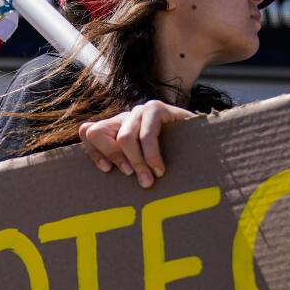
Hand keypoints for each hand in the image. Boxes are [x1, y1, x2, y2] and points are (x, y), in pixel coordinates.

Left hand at [78, 101, 192, 187]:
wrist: (202, 147)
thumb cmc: (166, 162)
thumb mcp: (138, 165)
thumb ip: (121, 162)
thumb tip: (98, 155)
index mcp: (114, 129)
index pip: (88, 132)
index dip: (94, 152)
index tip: (107, 170)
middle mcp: (124, 118)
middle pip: (98, 133)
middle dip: (114, 157)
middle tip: (131, 176)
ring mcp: (140, 111)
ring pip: (124, 139)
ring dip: (137, 163)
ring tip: (148, 180)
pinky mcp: (157, 109)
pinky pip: (146, 136)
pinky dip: (152, 157)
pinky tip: (160, 170)